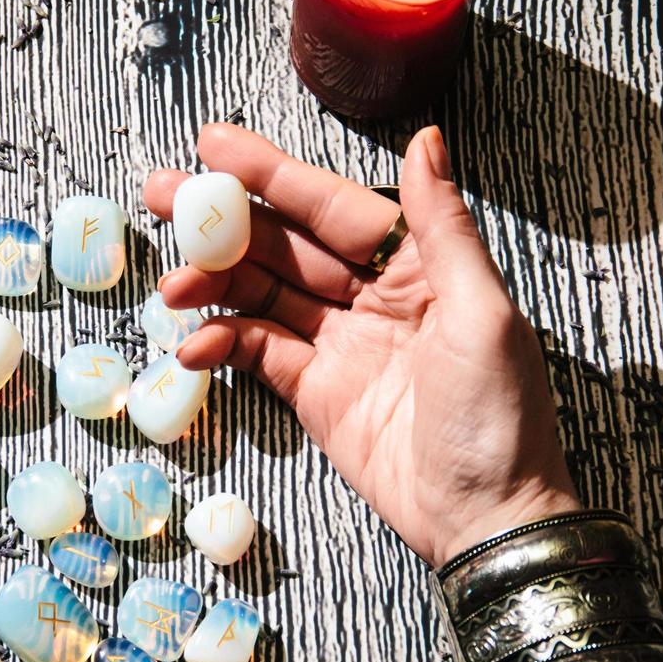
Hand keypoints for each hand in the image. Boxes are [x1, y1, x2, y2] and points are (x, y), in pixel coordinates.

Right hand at [145, 124, 578, 565]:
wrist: (485, 521)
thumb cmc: (500, 418)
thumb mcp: (482, 313)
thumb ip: (442, 227)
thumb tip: (425, 140)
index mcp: (418, 266)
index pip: (332, 206)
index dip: (273, 174)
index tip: (216, 146)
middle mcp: (374, 296)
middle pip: (286, 242)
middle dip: (223, 218)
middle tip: (162, 194)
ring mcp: (339, 343)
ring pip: (261, 292)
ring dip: (213, 282)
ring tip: (172, 284)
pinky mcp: (314, 391)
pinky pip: (257, 351)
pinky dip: (223, 343)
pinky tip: (195, 344)